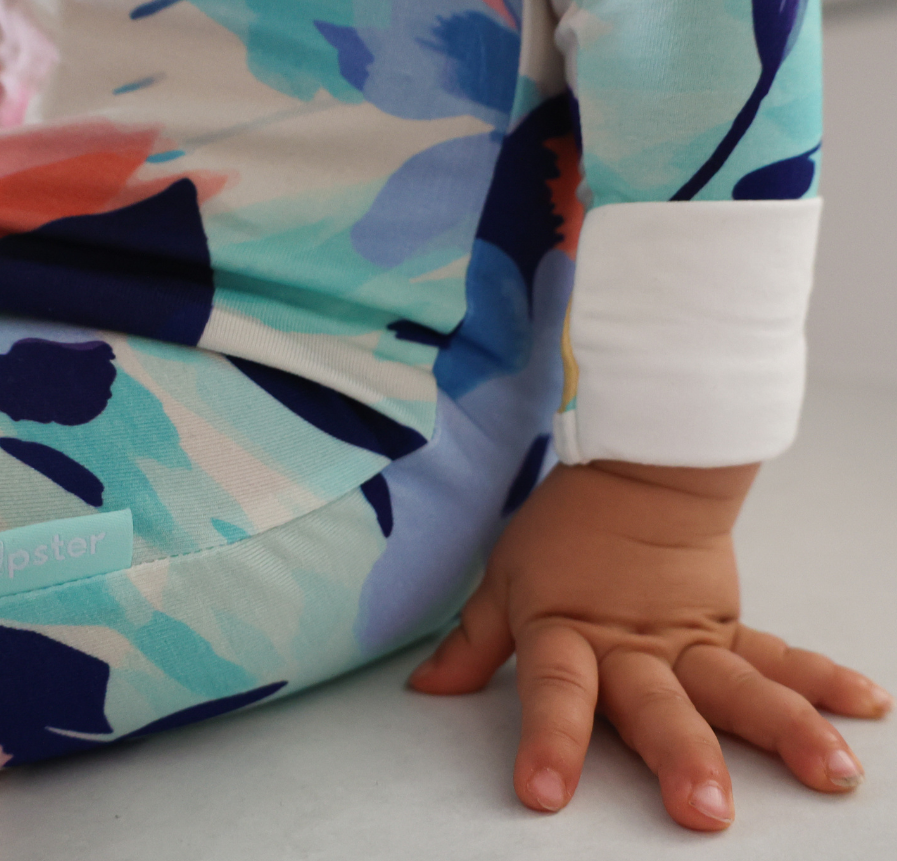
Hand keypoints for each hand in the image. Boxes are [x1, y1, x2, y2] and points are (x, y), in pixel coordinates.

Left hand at [408, 461, 892, 830]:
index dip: (549, 737)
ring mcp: (688, 637)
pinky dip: (819, 678)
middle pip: (654, 700)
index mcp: (568, 633)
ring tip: (830, 772)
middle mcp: (632, 645)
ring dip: (780, 727)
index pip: (554, 688)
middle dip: (678, 753)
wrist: (636, 469)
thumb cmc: (564, 529)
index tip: (546, 792)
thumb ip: (474, 641)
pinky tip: (866, 707)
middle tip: (706, 810)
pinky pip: (777, 654)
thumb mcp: (506, 580)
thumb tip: (427, 690)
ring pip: (733, 684)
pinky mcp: (727, 626)